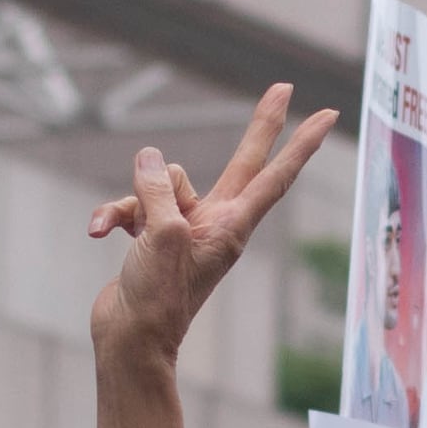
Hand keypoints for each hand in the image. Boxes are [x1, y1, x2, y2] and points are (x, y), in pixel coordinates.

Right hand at [83, 85, 337, 376]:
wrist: (129, 340)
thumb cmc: (158, 297)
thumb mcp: (162, 233)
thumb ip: (160, 189)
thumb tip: (149, 157)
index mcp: (232, 226)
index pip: (274, 175)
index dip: (301, 144)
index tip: (326, 115)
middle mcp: (216, 222)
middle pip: (242, 162)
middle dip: (260, 126)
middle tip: (284, 88)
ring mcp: (186, 227)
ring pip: (161, 183)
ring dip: (133, 199)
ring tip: (126, 232)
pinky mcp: (156, 235)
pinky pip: (134, 204)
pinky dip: (115, 214)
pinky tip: (99, 231)